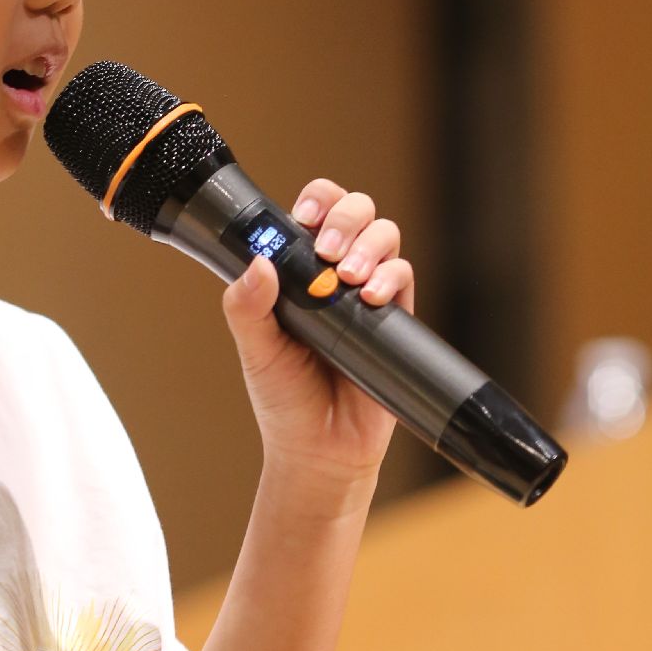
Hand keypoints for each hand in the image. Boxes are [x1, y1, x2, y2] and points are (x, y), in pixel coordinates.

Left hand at [221, 178, 415, 491]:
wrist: (322, 450)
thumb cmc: (284, 399)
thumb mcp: (256, 351)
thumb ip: (247, 308)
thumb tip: (258, 264)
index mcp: (295, 272)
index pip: (312, 213)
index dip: (315, 201)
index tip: (304, 216)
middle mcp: (333, 274)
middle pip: (355, 211)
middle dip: (346, 217)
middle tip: (327, 252)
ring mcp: (367, 292)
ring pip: (385, 234)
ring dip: (370, 243)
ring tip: (350, 276)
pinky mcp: (396, 317)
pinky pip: (404, 275)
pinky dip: (391, 276)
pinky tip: (372, 297)